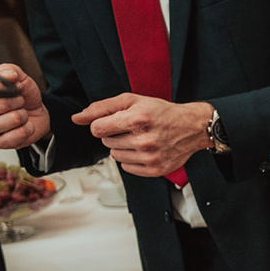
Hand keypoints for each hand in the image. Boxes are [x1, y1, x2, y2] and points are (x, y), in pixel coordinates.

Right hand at [0, 64, 49, 148]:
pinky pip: (17, 134)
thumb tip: (8, 76)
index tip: (9, 84)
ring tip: (21, 112)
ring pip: (8, 121)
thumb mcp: (17, 77)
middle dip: (14, 100)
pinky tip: (24, 125)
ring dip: (22, 114)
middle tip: (19, 99)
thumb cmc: (20, 94)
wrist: (35, 112)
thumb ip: (10, 71)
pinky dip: (27, 127)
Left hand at [72, 95, 211, 176]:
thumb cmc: (162, 112)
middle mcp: (144, 139)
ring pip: (115, 156)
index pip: (97, 129)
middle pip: (106, 143)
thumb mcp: (132, 100)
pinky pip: (126, 168)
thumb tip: (77, 118)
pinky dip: (131, 160)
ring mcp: (150, 157)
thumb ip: (101, 107)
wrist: (192, 127)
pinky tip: (144, 150)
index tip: (114, 122)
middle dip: (114, 135)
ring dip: (122, 147)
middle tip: (132, 129)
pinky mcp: (155, 170)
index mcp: (137, 119)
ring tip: (139, 139)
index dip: (102, 124)